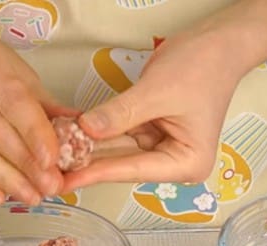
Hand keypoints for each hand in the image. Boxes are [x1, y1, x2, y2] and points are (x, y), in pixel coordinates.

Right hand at [0, 9, 75, 204]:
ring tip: (33, 196)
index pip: (12, 100)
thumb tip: (80, 134)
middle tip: (50, 186)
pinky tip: (2, 196)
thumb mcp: (20, 73)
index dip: (34, 133)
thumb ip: (46, 106)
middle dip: (24, 164)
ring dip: (6, 180)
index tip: (53, 161)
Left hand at [61, 20, 254, 191]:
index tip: (65, 181)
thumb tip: (84, 131)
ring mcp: (160, 148)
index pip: (132, 169)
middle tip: (48, 174)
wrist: (219, 43)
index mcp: (186, 163)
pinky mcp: (149, 132)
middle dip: (86, 164)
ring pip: (116, 151)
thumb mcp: (157, 92)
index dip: (96, 173)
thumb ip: (119, 114)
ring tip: (50, 157)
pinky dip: (95, 133)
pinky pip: (118, 134)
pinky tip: (67, 136)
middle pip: (122, 165)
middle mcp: (173, 162)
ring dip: (85, 149)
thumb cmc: (201, 67)